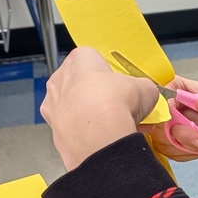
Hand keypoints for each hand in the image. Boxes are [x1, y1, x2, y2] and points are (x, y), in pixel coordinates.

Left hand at [41, 47, 158, 170]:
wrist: (98, 136)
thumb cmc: (116, 102)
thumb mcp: (145, 88)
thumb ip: (143, 88)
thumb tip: (146, 93)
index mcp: (80, 58)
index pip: (93, 59)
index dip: (108, 74)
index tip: (120, 86)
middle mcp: (60, 77)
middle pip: (80, 83)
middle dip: (96, 95)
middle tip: (117, 108)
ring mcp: (52, 104)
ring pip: (73, 106)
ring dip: (88, 115)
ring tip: (110, 127)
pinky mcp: (52, 128)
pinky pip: (70, 128)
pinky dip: (83, 133)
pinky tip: (100, 139)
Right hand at [142, 77, 197, 174]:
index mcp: (182, 88)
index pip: (158, 94)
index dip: (163, 108)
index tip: (180, 121)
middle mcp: (174, 107)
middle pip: (158, 122)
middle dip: (183, 135)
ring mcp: (176, 127)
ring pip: (165, 141)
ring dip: (193, 147)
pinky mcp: (181, 144)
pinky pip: (175, 153)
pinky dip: (195, 154)